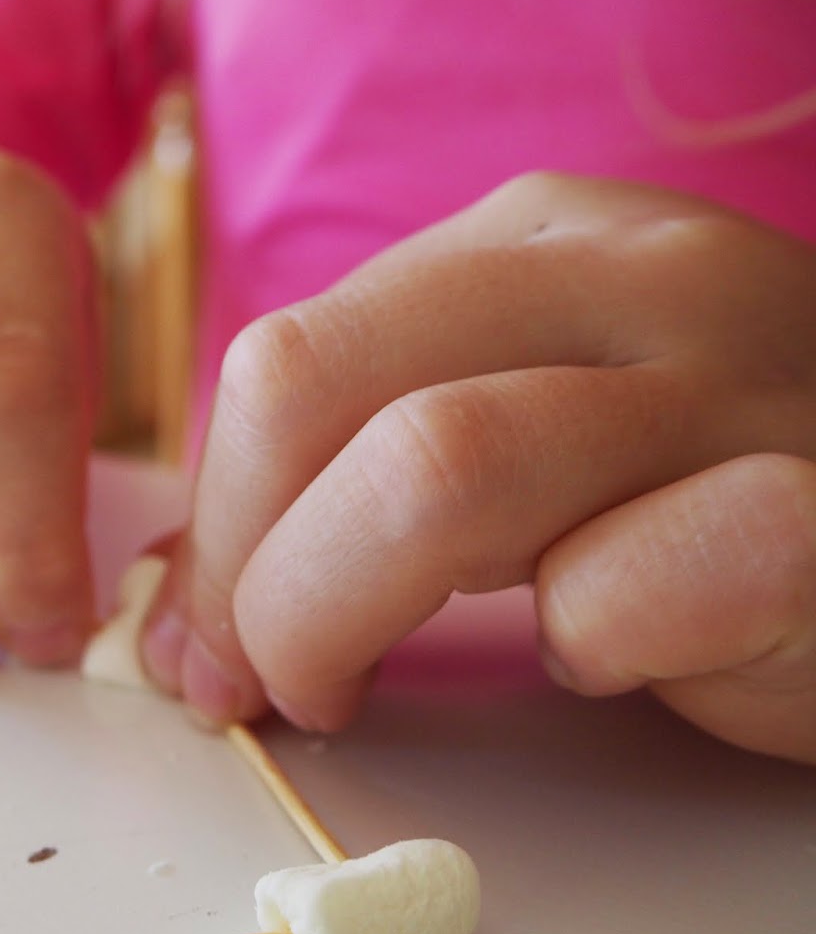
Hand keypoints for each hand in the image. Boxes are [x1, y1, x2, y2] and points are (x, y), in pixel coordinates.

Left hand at [141, 172, 815, 762]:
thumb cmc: (709, 490)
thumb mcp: (527, 441)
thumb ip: (353, 485)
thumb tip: (181, 606)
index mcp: (527, 245)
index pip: (281, 359)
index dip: (212, 518)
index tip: (203, 634)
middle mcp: (624, 279)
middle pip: (313, 388)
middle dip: (242, 565)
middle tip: (257, 677)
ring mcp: (731, 385)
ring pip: (435, 469)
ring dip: (334, 613)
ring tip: (346, 688)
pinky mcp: (814, 519)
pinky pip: (626, 587)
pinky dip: (572, 649)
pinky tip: (594, 662)